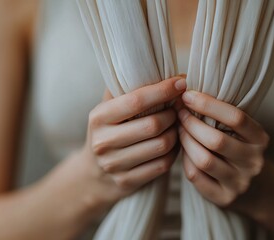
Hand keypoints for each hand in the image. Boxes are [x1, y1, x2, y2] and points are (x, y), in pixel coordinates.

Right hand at [81, 76, 185, 206]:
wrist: (92, 175)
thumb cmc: (108, 133)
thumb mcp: (108, 109)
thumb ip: (127, 89)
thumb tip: (166, 69)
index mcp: (98, 117)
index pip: (136, 100)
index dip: (163, 90)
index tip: (181, 81)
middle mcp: (103, 142)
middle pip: (153, 125)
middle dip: (173, 114)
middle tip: (181, 108)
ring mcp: (114, 165)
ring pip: (161, 146)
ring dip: (177, 133)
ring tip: (179, 125)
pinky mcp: (127, 182)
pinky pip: (163, 165)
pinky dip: (175, 152)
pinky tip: (175, 144)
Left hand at [176, 90, 268, 206]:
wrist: (256, 188)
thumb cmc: (240, 149)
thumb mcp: (241, 132)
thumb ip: (222, 116)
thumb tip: (187, 92)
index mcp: (260, 139)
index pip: (236, 118)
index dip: (208, 104)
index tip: (187, 95)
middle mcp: (253, 162)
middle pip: (216, 140)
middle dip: (191, 123)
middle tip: (178, 113)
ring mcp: (240, 183)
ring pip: (203, 159)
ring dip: (185, 141)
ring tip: (179, 130)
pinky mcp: (224, 198)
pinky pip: (196, 176)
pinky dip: (185, 161)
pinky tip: (184, 151)